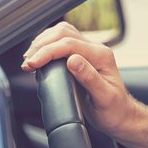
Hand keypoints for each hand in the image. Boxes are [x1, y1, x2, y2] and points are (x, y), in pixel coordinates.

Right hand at [21, 22, 140, 137]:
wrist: (120, 115)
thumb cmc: (114, 110)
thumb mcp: (104, 98)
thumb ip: (89, 78)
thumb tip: (73, 60)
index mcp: (102, 56)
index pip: (69, 44)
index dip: (47, 52)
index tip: (32, 64)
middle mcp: (97, 50)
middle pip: (64, 33)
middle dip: (41, 45)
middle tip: (28, 63)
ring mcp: (89, 51)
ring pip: (62, 33)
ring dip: (43, 43)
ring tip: (30, 59)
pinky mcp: (82, 56)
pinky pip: (62, 41)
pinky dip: (47, 45)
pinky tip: (38, 56)